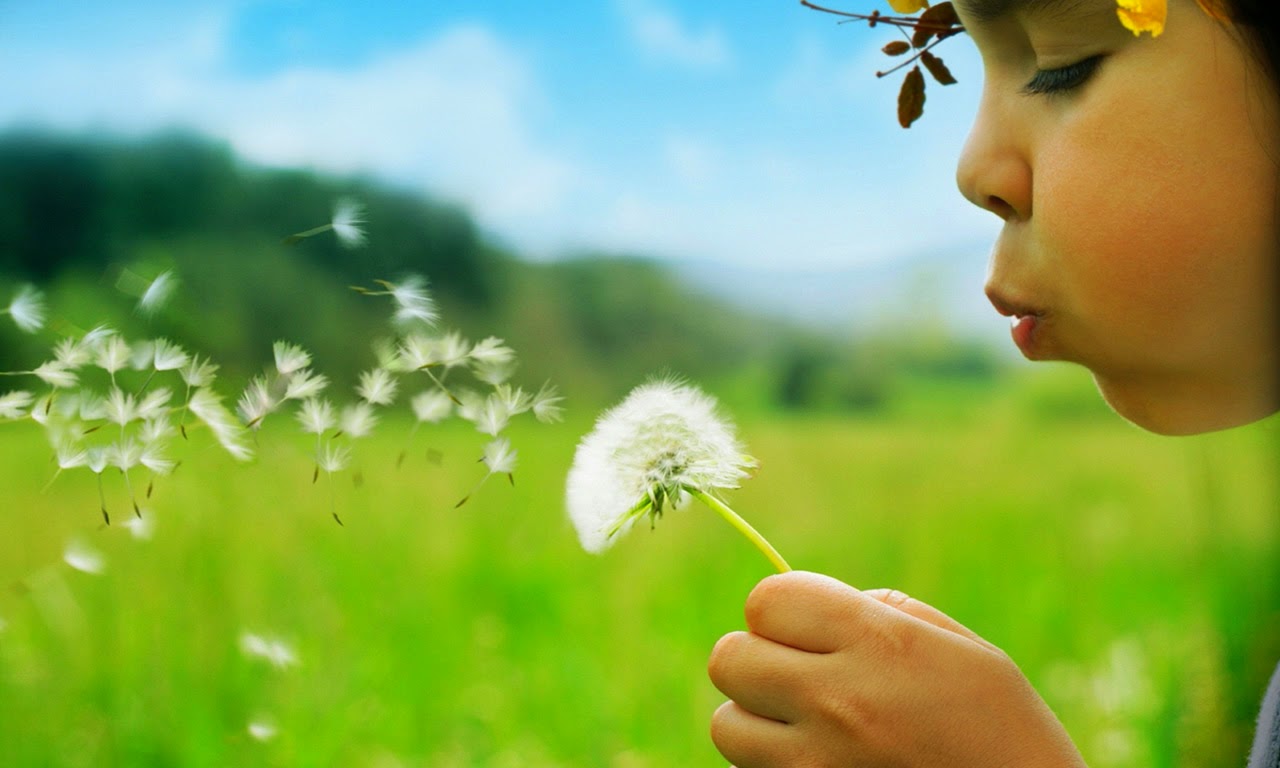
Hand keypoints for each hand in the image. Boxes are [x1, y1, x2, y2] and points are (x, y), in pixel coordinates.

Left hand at [707, 571, 1086, 766]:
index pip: (765, 600)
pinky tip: (821, 764)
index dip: (779, 610)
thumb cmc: (1002, 728)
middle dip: (756, 661)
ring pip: (726, 726)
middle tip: (796, 676)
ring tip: (807, 728)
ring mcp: (817, 764)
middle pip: (729, 659)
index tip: (802, 627)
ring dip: (755, 722)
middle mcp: (837, 700)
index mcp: (876, 643)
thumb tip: (811, 610)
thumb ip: (879, 614)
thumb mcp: (958, 648)